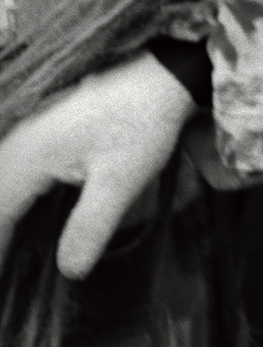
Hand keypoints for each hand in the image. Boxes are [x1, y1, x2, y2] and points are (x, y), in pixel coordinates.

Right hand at [0, 55, 196, 278]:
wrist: (162, 71)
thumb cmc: (143, 122)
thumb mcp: (122, 180)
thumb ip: (91, 226)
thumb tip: (69, 271)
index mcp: (27, 156)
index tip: (5, 275)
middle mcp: (17, 140)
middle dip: (2, 230)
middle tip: (10, 265)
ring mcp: (26, 129)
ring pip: (2, 178)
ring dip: (7, 211)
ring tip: (15, 243)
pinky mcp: (39, 127)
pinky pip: (14, 166)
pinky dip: (14, 192)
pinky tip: (28, 210)